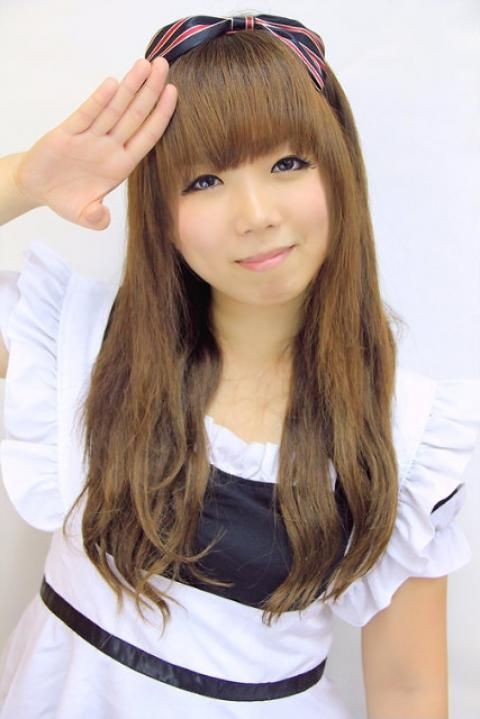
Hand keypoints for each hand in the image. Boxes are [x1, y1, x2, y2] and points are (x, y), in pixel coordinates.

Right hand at [13, 58, 176, 228]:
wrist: (38, 188)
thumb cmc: (66, 198)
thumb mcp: (83, 215)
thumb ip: (95, 218)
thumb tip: (102, 218)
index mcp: (119, 166)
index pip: (146, 137)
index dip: (161, 116)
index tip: (174, 94)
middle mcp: (109, 148)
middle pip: (135, 116)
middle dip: (151, 91)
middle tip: (165, 66)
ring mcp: (90, 138)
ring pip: (114, 109)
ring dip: (130, 87)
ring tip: (145, 64)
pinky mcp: (67, 133)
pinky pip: (87, 114)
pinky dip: (99, 100)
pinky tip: (113, 83)